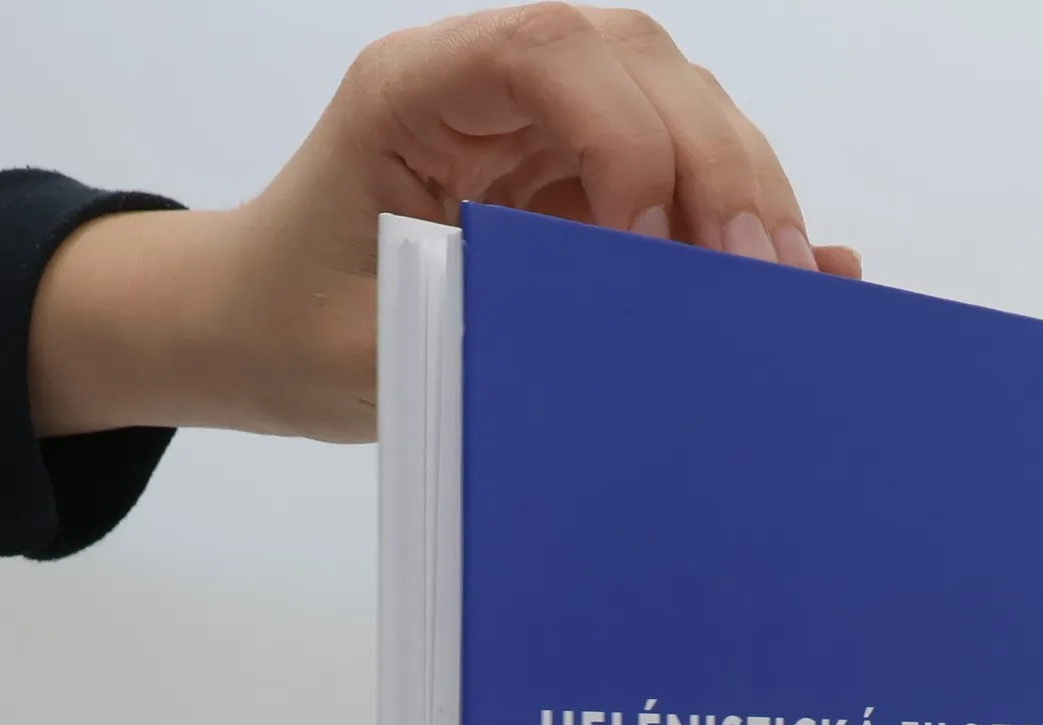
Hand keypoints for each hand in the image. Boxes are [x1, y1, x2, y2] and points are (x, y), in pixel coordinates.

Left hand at [30, 5, 860, 441]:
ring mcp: (537, 134)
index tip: (651, 240)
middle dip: (715, 162)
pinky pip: (672, 177)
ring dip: (740, 189)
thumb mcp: (378, 351)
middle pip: (638, 69)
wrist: (248, 333)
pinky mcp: (573, 186)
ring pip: (675, 110)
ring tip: (778, 286)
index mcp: (415, 94)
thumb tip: (638, 326)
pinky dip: (731, 220)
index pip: (547, 56)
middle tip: (759, 273)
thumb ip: (499, 325)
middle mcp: (488, 91)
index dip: (623, 133)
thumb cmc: (288, 331)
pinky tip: (795, 268)